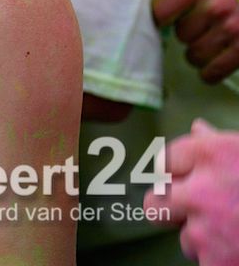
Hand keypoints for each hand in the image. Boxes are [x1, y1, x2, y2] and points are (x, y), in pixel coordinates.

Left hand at [144, 120, 238, 265]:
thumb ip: (221, 143)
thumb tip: (197, 128)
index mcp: (212, 155)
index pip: (166, 159)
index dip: (179, 171)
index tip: (189, 178)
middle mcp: (201, 190)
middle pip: (156, 202)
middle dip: (173, 208)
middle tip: (198, 212)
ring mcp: (207, 231)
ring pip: (186, 238)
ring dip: (207, 239)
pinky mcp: (218, 264)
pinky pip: (206, 263)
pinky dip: (223, 261)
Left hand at [153, 0, 238, 82]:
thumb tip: (161, 17)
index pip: (163, 9)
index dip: (159, 19)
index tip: (162, 23)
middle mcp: (217, 7)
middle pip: (181, 34)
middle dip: (189, 35)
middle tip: (202, 31)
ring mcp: (233, 30)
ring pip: (194, 55)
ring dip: (199, 54)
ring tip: (210, 46)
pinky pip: (213, 71)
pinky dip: (209, 73)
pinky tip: (212, 67)